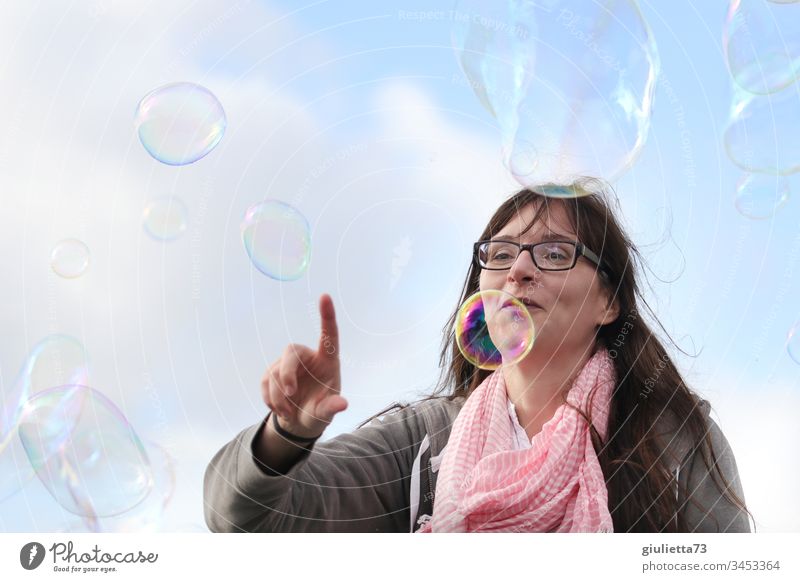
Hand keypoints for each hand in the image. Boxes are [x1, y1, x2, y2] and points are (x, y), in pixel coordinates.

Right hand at [261, 293, 347, 438]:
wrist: (300, 421)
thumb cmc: (319, 411)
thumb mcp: (327, 412)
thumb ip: (332, 407)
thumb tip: (343, 404)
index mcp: (328, 360)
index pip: (329, 335)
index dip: (327, 315)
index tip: (325, 296)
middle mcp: (307, 356)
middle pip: (290, 352)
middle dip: (286, 374)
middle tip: (290, 395)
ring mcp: (288, 363)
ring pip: (274, 372)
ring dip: (278, 396)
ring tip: (289, 413)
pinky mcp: (273, 372)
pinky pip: (265, 382)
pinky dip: (269, 399)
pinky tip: (280, 410)